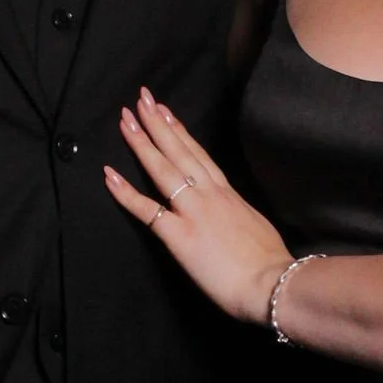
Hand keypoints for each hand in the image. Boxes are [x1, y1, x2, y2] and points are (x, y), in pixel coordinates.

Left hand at [104, 88, 291, 323]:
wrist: (273, 284)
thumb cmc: (270, 264)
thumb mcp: (257, 228)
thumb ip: (240, 217)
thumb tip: (235, 216)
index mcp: (228, 195)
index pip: (200, 156)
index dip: (180, 132)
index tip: (166, 112)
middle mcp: (209, 195)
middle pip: (179, 151)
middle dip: (158, 123)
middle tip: (141, 98)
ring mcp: (193, 212)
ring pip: (163, 169)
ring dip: (141, 143)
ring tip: (125, 119)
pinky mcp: (179, 235)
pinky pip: (146, 210)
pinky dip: (125, 192)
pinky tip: (109, 175)